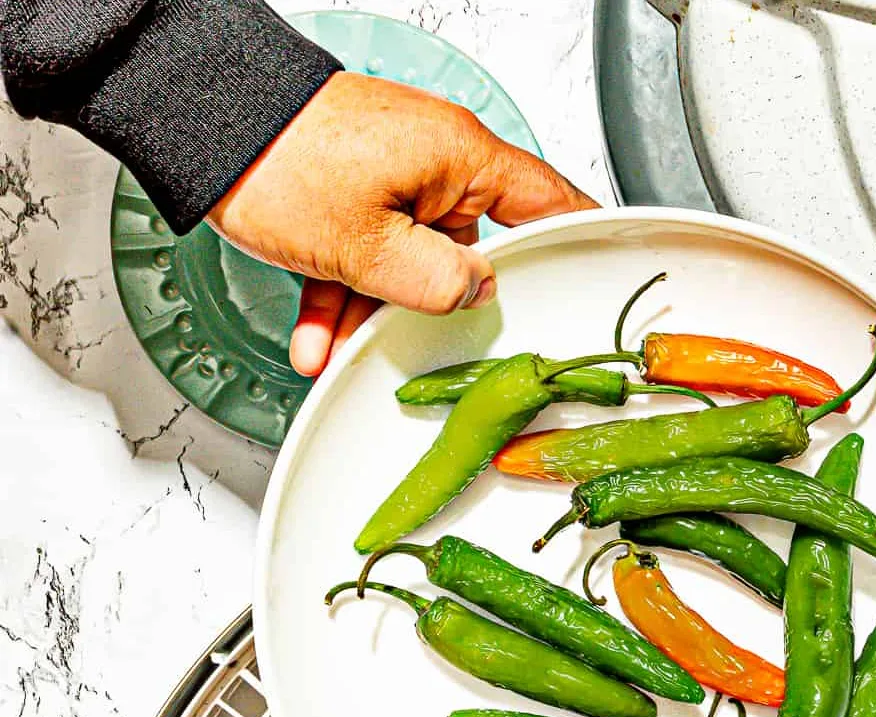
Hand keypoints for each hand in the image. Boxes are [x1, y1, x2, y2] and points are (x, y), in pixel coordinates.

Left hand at [207, 72, 596, 375]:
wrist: (197, 124)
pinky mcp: (355, 188)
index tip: (595, 272)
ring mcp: (394, 175)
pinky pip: (365, 251)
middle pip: (467, 249)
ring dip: (371, 311)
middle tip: (434, 344)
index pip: (548, 200)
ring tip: (339, 350)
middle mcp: (435, 163)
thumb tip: (477, 293)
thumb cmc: (279, 161)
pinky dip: (342, 292)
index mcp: (460, 160)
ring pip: (406, 259)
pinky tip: (316, 337)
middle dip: (436, 305)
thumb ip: (437, 282)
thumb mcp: (367, 247)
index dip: (578, 238)